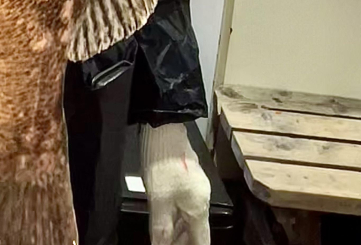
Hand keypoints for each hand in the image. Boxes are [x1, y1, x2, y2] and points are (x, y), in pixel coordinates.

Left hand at [141, 122, 210, 244]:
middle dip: (183, 241)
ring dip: (179, 229)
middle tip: (166, 244)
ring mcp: (196, 185)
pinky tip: (165, 215)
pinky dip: (177, 214)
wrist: (164, 128)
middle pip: (197, 230)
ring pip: (190, 216)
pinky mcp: (188, 174)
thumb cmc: (163, 163)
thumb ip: (161, 229)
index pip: (202, 241)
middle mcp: (202, 197)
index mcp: (199, 208)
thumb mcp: (158, 201)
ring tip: (164, 236)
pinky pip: (185, 202)